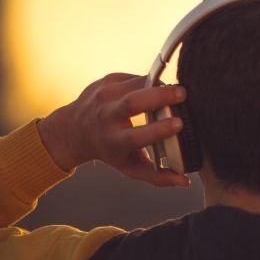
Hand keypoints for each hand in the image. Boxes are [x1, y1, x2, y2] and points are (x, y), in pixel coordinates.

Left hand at [37, 73, 189, 186]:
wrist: (74, 130)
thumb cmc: (110, 151)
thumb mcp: (130, 168)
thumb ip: (158, 177)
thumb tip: (185, 181)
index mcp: (114, 141)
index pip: (137, 136)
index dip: (159, 129)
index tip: (179, 124)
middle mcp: (106, 117)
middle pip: (133, 103)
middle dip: (160, 96)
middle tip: (182, 93)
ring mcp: (105, 95)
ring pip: (136, 85)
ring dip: (159, 86)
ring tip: (175, 92)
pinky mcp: (108, 80)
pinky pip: (135, 78)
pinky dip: (150, 82)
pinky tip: (157, 90)